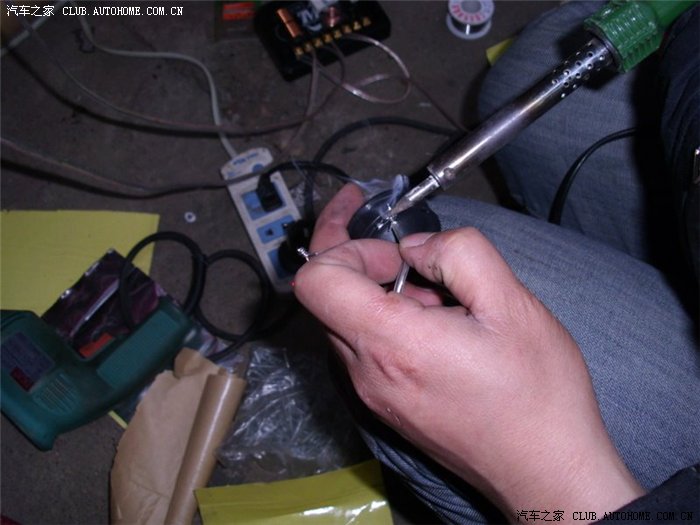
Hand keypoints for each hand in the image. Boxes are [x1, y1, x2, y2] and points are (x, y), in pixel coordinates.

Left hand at [294, 184, 643, 520]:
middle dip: (364, 260)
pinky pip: (366, 348)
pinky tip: (438, 326)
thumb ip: (459, 254)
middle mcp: (367, 372)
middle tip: (413, 253)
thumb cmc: (536, 396)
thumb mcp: (512, 304)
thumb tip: (416, 246)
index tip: (391, 246)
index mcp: (391, 342)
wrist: (546, 472)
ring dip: (381, 293)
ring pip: (347, 320)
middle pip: (327, 296)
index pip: (316, 279)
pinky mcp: (385, 405)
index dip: (345, 245)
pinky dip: (389, 322)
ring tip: (439, 297)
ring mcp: (372, 393)